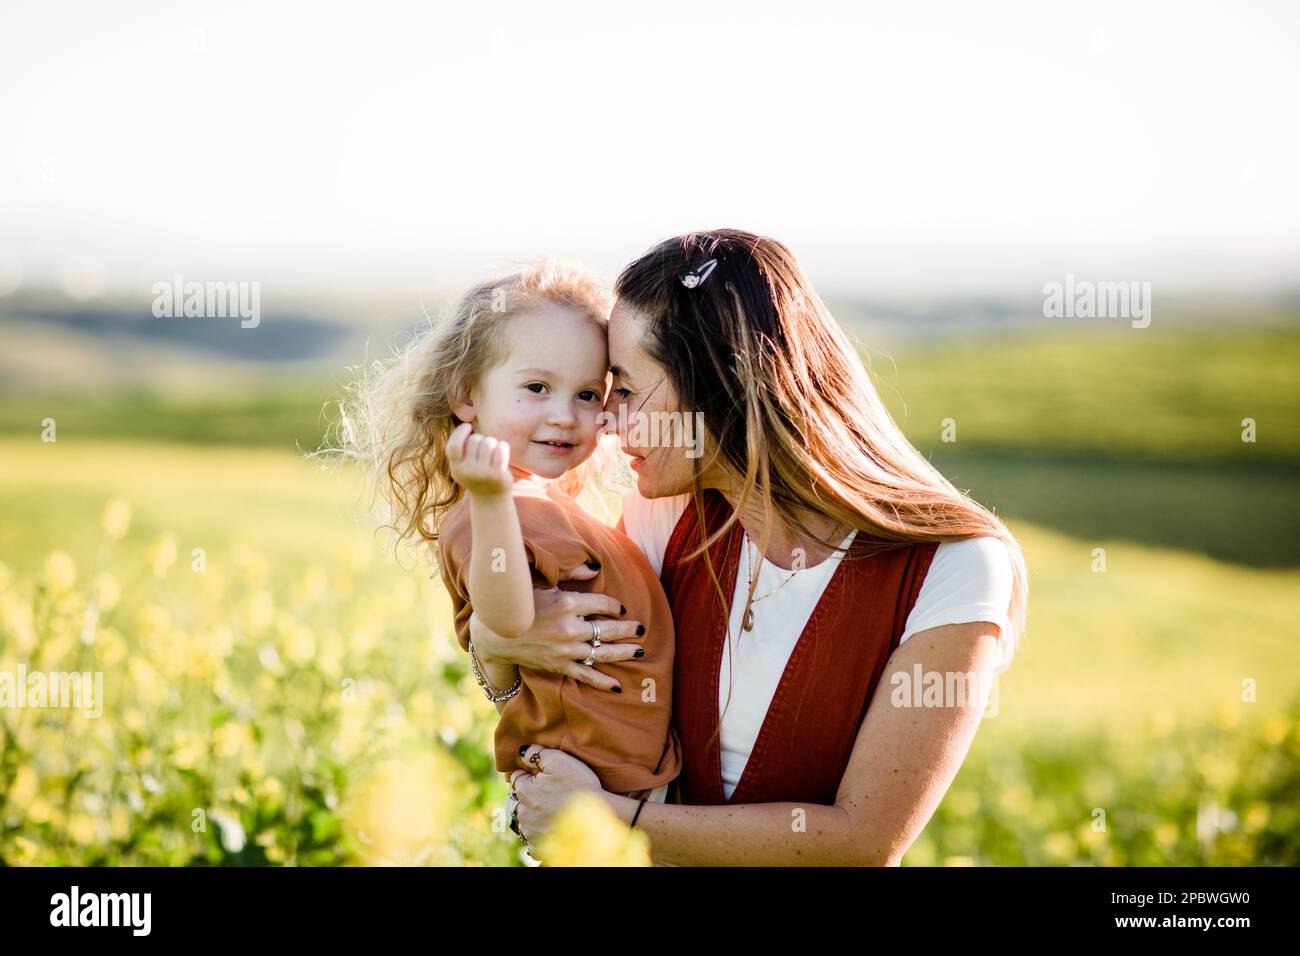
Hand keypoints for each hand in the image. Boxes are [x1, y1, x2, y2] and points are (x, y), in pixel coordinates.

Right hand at [446, 422, 511, 496]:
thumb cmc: (476, 476)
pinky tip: (501, 451)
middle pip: (474, 440)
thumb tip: (465, 425)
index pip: (454, 447)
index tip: (468, 426)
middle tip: (484, 447)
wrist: (491, 500)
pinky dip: (502, 446)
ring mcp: (483, 474)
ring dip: (492, 443)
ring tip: (493, 451)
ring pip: (488, 442)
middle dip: (481, 439)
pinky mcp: (498, 474)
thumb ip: (461, 450)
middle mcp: (468, 472)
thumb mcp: (462, 466)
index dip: (460, 433)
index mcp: (456, 469)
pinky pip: (501, 448)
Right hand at [469, 573, 644, 692]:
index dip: (615, 606)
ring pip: (603, 653)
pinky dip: (603, 682)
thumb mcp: (543, 582)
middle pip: (608, 629)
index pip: (603, 604)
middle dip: (628, 629)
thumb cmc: (519, 603)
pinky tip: (618, 685)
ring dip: (624, 652)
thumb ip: (571, 573)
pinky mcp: (559, 666)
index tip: (621, 608)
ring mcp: (566, 649)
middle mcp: (570, 627)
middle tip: (641, 629)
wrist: (495, 632)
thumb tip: (595, 568)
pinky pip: (586, 675)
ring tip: (640, 651)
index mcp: (567, 603)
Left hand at [510, 745, 606, 845]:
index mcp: (524, 791)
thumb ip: (537, 753)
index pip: (517, 777)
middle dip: (531, 795)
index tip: (543, 775)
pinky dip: (541, 835)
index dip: (530, 774)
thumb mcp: (559, 760)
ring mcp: (531, 832)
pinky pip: (534, 841)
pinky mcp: (541, 848)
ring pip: (527, 820)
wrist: (597, 818)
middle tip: (551, 792)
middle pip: (520, 800)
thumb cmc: (579, 786)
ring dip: (535, 815)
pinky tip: (553, 828)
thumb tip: (522, 752)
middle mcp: (523, 813)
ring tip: (554, 810)